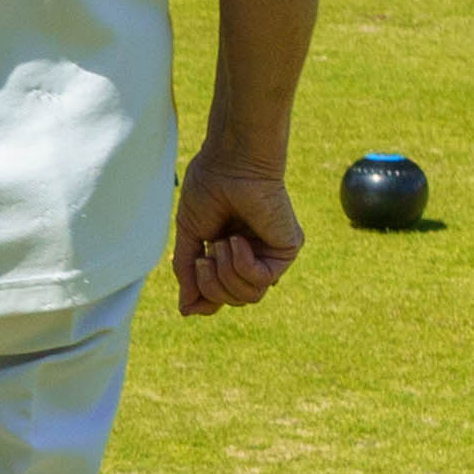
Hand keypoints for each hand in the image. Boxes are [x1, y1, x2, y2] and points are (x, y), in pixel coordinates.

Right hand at [171, 148, 301, 317]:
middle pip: (234, 300)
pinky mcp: (287, 249)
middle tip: (204, 255)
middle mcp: (255, 257)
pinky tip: (236, 239)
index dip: (206, 301)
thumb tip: (185, 310)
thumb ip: (188, 272)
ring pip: (249, 296)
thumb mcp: (190, 235)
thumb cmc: (209, 188)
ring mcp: (272, 255)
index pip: (223, 295)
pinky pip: (262, 279)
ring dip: (225, 274)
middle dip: (211, 285)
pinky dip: (243, 264)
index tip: (189, 300)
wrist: (228, 163)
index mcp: (232, 253)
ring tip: (220, 242)